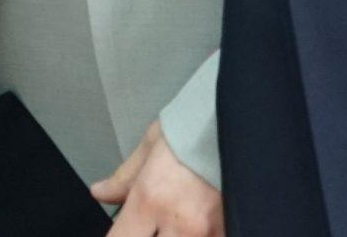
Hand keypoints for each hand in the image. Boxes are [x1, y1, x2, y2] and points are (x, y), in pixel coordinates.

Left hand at [91, 119, 223, 235]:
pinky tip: (197, 221)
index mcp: (151, 198)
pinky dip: (200, 232)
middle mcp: (180, 223)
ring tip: (176, 217)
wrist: (246, 121)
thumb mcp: (153, 144)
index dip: (119, 236)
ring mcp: (210, 233)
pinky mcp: (232, 230)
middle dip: (148, 233)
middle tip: (153, 220)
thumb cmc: (199, 127)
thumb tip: (100, 193)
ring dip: (176, 233)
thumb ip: (124, 177)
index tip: (123, 230)